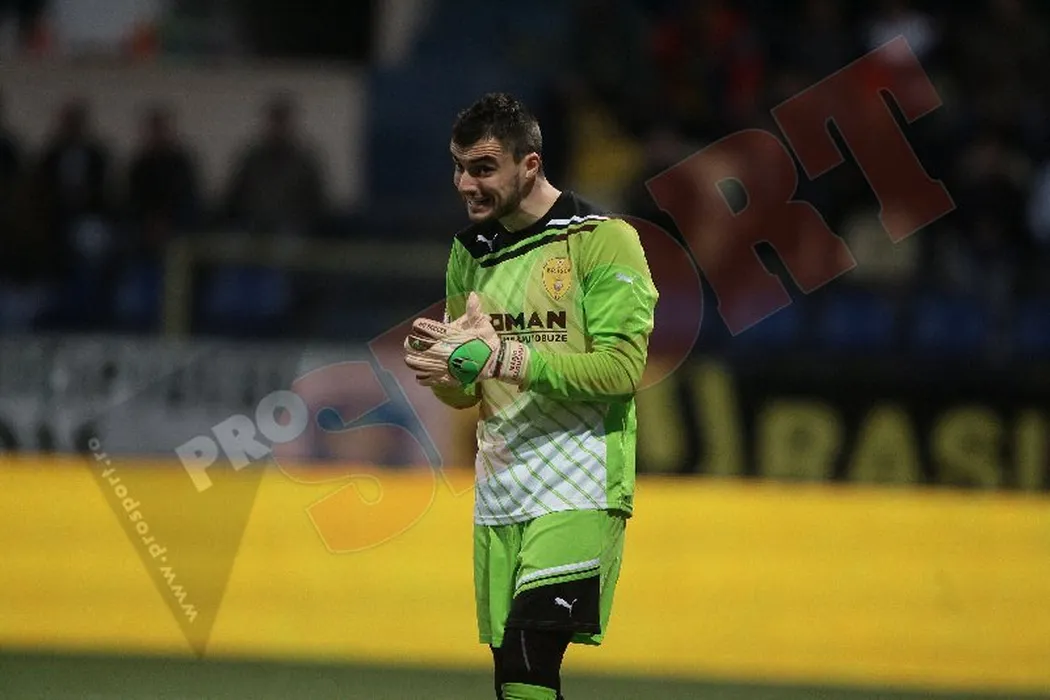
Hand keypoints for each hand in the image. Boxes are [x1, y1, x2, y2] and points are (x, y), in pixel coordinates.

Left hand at [404, 292, 528, 386]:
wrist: (495, 363)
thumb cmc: (487, 342)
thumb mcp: (482, 324)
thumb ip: (473, 310)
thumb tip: (473, 294)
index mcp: (446, 334)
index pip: (422, 327)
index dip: (419, 326)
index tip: (420, 327)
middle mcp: (439, 349)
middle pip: (413, 346)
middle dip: (411, 344)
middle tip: (413, 344)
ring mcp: (440, 365)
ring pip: (414, 363)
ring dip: (413, 360)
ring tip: (415, 358)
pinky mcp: (443, 379)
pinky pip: (423, 379)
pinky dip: (421, 376)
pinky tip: (425, 372)